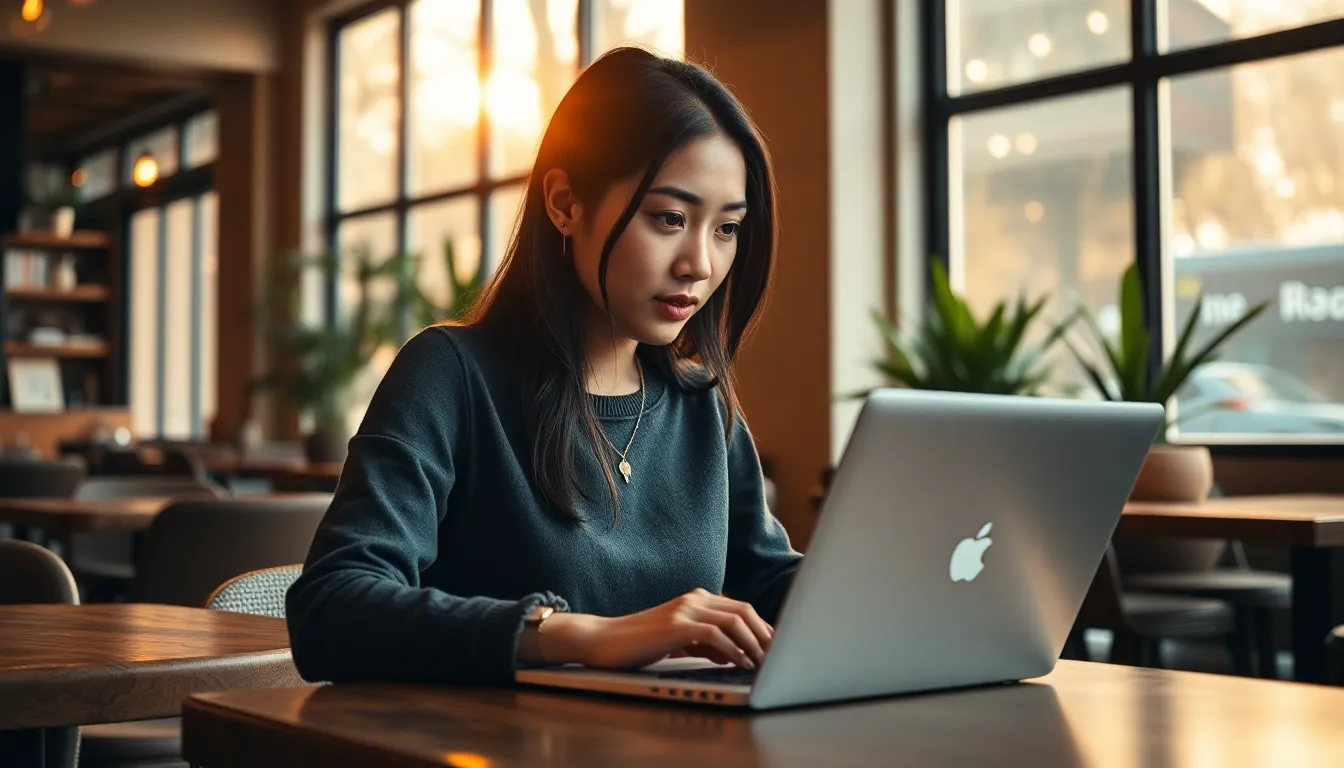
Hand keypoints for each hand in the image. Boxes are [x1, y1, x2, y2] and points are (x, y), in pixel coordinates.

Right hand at [539, 588, 772, 670]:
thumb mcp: (680, 640)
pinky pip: (715, 634)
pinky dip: (733, 649)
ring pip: (734, 620)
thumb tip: (737, 653)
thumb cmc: (640, 643)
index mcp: (697, 599)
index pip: (741, 609)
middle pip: (744, 611)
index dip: (762, 628)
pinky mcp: (676, 626)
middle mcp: (695, 599)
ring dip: (754, 643)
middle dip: (765, 635)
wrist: (603, 640)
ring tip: (764, 662)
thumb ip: (707, 642)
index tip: (776, 648)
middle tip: (778, 657)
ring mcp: (685, 610)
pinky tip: (740, 663)